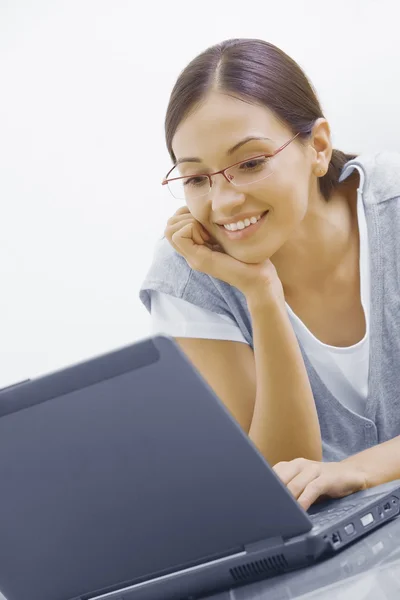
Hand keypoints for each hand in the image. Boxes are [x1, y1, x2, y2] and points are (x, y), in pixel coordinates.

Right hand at [165, 206, 283, 298]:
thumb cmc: (250, 256)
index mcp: (197, 247)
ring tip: (209, 234)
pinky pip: (179, 236)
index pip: (174, 222)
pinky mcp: (198, 260)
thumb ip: (215, 225)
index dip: (188, 214)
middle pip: (169, 225)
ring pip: (170, 229)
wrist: (259, 278)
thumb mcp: (228, 234)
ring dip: (189, 223)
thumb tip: (203, 206)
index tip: (209, 223)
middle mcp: (191, 253)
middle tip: (208, 229)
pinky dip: (192, 228)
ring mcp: (193, 258)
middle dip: (186, 217)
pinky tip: (209, 238)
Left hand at [273, 458, 367, 510]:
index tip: (257, 504)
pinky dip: (304, 500)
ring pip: (294, 484)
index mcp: (290, 466)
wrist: (350, 474)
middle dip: (273, 497)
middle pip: (280, 480)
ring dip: (288, 501)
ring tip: (281, 514)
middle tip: (267, 512)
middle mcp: (300, 465)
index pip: (271, 475)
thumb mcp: (302, 486)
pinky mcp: (327, 477)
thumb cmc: (322, 483)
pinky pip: (312, 488)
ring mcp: (314, 469)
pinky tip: (301, 510)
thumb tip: (268, 506)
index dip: (264, 489)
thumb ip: (288, 491)